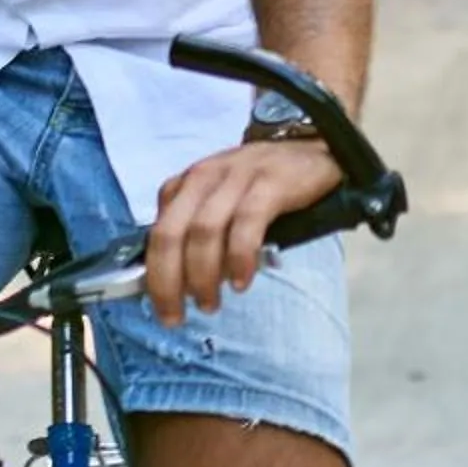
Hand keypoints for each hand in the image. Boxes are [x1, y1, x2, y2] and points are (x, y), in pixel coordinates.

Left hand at [142, 138, 338, 325]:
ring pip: (203, 232)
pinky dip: (239, 257)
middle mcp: (205, 177)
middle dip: (167, 282)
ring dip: (202, 276)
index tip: (160, 308)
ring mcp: (236, 177)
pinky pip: (246, 224)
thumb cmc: (264, 186)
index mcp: (188, 184)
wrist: (315, 149)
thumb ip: (197, 231)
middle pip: (170, 234)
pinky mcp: (269, 182)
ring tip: (210, 303)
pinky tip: (241, 281)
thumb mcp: (221, 201)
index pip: (156, 234)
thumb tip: (178, 283)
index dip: (152, 276)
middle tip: (176, 316)